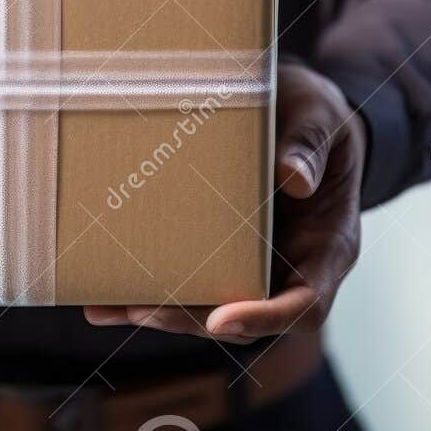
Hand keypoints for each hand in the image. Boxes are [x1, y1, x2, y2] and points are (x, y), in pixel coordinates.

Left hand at [83, 62, 364, 343]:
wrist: (298, 112)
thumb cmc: (318, 115)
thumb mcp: (322, 115)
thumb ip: (311, 143)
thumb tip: (295, 178)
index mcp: (327, 246)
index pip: (306, 304)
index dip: (265, 317)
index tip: (223, 319)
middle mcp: (290, 268)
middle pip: (244, 316)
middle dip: (191, 318)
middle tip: (142, 309)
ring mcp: (253, 265)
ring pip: (207, 307)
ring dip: (157, 311)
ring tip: (105, 306)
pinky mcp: (219, 253)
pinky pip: (186, 278)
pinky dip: (146, 288)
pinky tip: (102, 292)